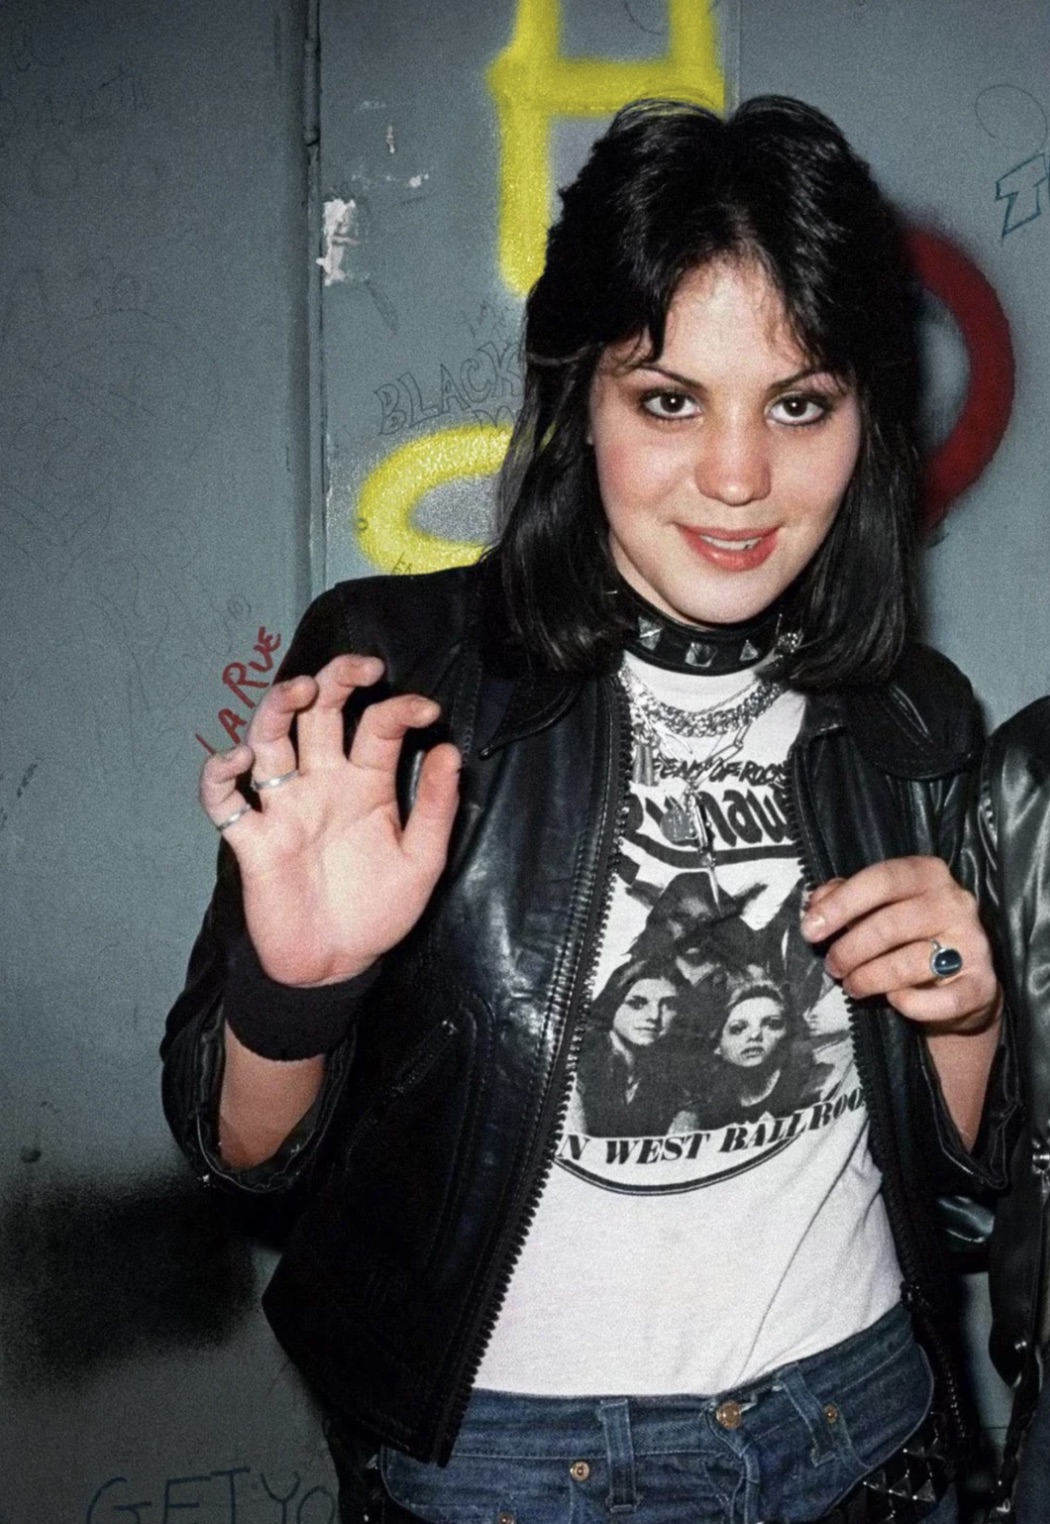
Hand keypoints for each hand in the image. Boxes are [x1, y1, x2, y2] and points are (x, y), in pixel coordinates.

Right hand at [199, 654, 459, 986]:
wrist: (337, 965)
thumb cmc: (379, 911)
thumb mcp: (421, 862)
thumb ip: (434, 808)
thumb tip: (449, 751)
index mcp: (366, 783)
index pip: (377, 726)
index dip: (400, 708)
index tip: (428, 711)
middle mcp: (321, 783)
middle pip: (318, 713)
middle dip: (334, 679)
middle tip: (360, 666)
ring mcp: (284, 807)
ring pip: (268, 739)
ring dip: (277, 708)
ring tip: (299, 691)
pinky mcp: (253, 839)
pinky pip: (224, 800)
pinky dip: (221, 775)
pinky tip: (240, 762)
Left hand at [800, 856, 999, 1033]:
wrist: (959, 984)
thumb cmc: (908, 936)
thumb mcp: (878, 908)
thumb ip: (845, 897)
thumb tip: (814, 903)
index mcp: (928, 874)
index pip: (882, 879)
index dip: (841, 904)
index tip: (810, 929)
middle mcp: (956, 903)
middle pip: (892, 924)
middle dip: (851, 949)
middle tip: (832, 966)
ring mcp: (973, 943)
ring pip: (911, 962)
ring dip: (870, 978)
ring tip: (852, 985)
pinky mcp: (981, 984)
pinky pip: (940, 1000)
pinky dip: (910, 1003)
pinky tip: (894, 999)